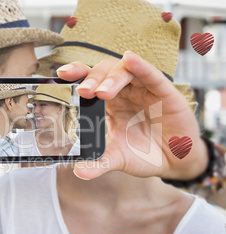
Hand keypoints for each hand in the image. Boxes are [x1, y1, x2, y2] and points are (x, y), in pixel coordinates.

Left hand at [57, 51, 207, 179]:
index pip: (90, 82)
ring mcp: (143, 89)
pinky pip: (151, 75)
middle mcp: (124, 92)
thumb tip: (79, 171)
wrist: (175, 161)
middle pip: (104, 72)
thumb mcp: (119, 159)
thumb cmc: (144, 154)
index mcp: (108, 104)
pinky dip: (141, 67)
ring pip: (125, 71)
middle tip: (83, 92)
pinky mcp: (164, 92)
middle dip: (92, 79)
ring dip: (111, 77)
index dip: (77, 74)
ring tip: (101, 92)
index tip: (61, 74)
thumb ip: (100, 163)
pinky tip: (131, 60)